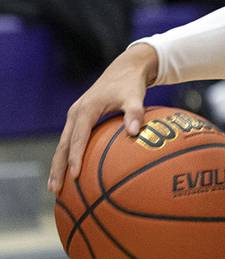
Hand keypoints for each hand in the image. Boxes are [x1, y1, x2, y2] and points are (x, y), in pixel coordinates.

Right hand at [48, 44, 158, 192]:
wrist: (125, 68)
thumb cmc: (130, 84)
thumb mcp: (135, 96)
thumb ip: (135, 113)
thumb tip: (135, 132)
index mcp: (86, 110)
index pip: (78, 139)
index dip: (75, 158)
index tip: (75, 176)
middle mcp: (76, 114)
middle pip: (63, 146)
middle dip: (58, 168)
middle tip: (56, 190)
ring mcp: (75, 116)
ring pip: (63, 145)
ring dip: (58, 165)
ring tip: (55, 188)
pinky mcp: (79, 119)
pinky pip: (70, 141)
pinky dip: (66, 157)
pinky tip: (69, 172)